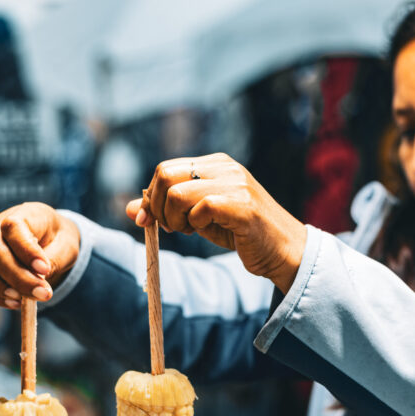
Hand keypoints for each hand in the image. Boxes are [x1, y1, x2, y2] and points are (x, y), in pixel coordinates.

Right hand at [0, 202, 79, 307]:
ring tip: (22, 301)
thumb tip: (38, 279)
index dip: (26, 250)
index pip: (13, 227)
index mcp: (24, 215)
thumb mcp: (67, 246)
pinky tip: (16, 303)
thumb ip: (54, 260)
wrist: (51, 241)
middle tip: (42, 294)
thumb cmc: (58, 240)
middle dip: (17, 277)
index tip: (44, 269)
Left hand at [125, 153, 306, 292]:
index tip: (154, 221)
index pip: (164, 169)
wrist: (283, 251)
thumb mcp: (199, 219)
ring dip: (175, 219)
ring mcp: (236, 184)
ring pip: (177, 192)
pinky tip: (207, 231)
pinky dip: (196, 224)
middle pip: (164, 174)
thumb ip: (168, 210)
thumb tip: (131, 209)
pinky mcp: (243, 205)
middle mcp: (225, 167)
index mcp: (215, 164)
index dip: (151, 197)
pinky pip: (201, 208)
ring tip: (191, 230)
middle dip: (158, 207)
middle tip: (174, 228)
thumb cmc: (241, 234)